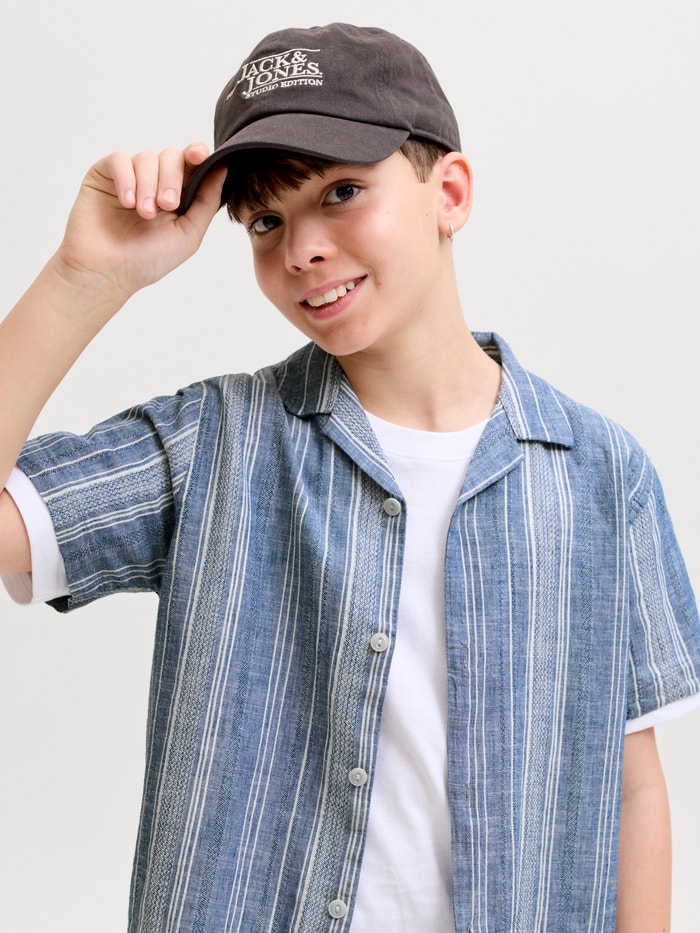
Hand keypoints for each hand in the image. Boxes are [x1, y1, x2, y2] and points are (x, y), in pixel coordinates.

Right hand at [55, 143, 225, 299]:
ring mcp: (130, 177)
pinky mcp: (104, 174)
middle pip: (172, 156)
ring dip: (148, 185)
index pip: (192, 164)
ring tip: (144, 214)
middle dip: (172, 178)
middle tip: (166, 205)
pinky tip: (126, 202)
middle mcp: (155, 182)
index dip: (198, 154)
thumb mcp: (188, 235)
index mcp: (179, 194)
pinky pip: (119, 160)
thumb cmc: (148, 260)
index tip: (200, 156)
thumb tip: (222, 168)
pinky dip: (127, 178)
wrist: (109, 273)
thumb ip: (207, 202)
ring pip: (147, 157)